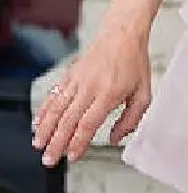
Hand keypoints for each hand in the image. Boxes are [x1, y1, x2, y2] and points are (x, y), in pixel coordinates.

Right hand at [32, 24, 150, 164]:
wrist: (123, 33)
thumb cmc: (133, 61)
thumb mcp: (143, 92)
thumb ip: (132, 119)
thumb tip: (116, 138)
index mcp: (109, 93)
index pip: (88, 123)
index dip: (78, 143)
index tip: (72, 156)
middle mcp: (90, 86)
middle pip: (68, 120)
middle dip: (56, 142)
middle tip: (49, 159)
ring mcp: (78, 79)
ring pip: (57, 108)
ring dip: (46, 129)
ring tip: (39, 144)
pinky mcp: (70, 73)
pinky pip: (54, 94)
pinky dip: (44, 109)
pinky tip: (38, 122)